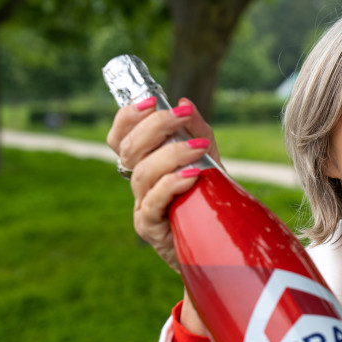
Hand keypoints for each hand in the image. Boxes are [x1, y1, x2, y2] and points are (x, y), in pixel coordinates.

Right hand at [106, 97, 220, 271]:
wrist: (220, 242)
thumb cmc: (208, 198)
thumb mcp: (207, 159)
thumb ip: (196, 131)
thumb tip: (184, 102)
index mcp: (144, 165)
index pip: (120, 137)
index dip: (127, 117)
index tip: (151, 100)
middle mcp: (138, 184)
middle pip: (129, 150)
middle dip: (155, 127)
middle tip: (182, 115)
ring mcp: (141, 206)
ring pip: (143, 173)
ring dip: (171, 154)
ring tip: (198, 148)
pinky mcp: (151, 227)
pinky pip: (154, 201)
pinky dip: (172, 184)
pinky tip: (192, 175)